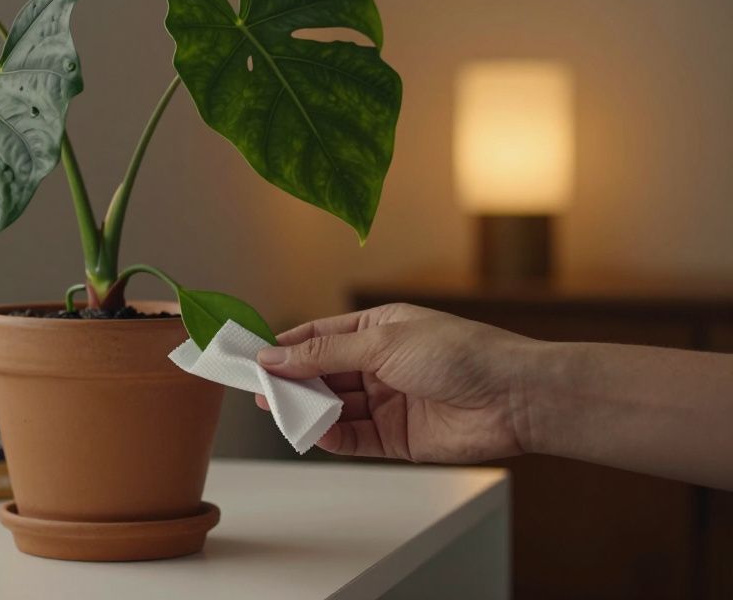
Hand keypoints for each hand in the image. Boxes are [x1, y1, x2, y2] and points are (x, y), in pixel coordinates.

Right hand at [255, 303, 536, 463]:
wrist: (514, 398)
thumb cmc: (461, 354)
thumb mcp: (382, 342)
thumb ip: (324, 352)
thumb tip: (276, 355)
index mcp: (378, 329)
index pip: (319, 336)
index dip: (286, 348)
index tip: (253, 358)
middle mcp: (380, 364)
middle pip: (321, 374)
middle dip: (290, 382)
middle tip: (258, 391)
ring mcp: (387, 401)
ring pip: (332, 407)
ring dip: (307, 410)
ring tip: (280, 412)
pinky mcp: (396, 436)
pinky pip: (352, 437)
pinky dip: (330, 437)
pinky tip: (314, 433)